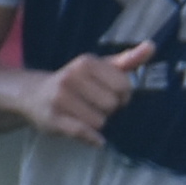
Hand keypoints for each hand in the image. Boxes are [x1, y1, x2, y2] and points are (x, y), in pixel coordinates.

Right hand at [26, 43, 153, 145]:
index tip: (111, 94)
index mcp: (86, 62)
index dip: (123, 95)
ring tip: (85, 115)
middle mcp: (72, 77)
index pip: (123, 86)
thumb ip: (127, 60)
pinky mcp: (54, 119)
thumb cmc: (75, 81)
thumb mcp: (99, 67)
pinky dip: (92, 138)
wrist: (34, 94)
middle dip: (108, 109)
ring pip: (100, 121)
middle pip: (112, 104)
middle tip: (95, 105)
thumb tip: (151, 47)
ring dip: (97, 123)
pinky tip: (94, 137)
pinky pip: (83, 132)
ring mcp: (61, 99)